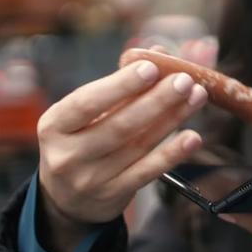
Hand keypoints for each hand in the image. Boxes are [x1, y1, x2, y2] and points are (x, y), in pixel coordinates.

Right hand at [36, 49, 207, 251]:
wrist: (65, 198)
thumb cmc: (80, 139)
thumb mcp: (84, 113)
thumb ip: (119, 84)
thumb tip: (158, 53)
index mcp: (55, 125)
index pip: (86, 102)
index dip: (120, 86)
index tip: (150, 67)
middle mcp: (68, 154)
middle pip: (118, 125)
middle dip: (156, 100)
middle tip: (184, 80)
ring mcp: (90, 179)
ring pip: (138, 145)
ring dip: (172, 119)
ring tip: (196, 97)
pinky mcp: (113, 195)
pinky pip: (147, 172)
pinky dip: (172, 154)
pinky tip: (191, 137)